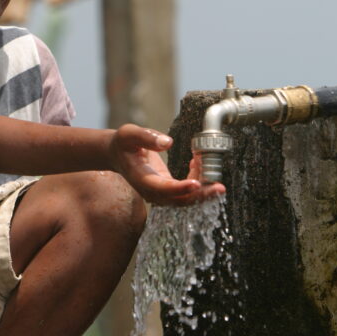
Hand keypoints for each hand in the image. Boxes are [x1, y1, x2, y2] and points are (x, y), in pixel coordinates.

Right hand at [110, 124, 225, 205]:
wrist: (117, 153)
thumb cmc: (123, 143)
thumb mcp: (129, 135)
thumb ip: (147, 137)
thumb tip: (168, 142)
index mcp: (142, 179)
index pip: (163, 189)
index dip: (180, 188)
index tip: (197, 183)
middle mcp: (152, 191)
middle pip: (179, 200)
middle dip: (201, 195)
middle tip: (219, 187)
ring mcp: (161, 192)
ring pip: (186, 198)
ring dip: (203, 188)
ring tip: (207, 163)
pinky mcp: (168, 189)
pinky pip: (187, 191)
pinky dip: (197, 179)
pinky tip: (197, 161)